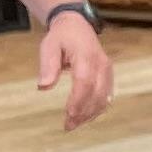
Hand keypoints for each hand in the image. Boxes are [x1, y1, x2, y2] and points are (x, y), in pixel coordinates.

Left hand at [39, 12, 111, 131]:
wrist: (77, 25)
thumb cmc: (61, 37)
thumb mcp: (49, 46)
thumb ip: (47, 66)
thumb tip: (43, 87)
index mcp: (86, 56)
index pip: (85, 82)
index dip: (78, 100)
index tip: (68, 114)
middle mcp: (102, 64)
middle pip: (97, 94)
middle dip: (84, 112)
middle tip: (68, 126)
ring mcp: (107, 70)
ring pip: (104, 97)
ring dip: (91, 114)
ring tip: (75, 124)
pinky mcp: (108, 75)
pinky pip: (107, 95)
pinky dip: (97, 108)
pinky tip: (86, 116)